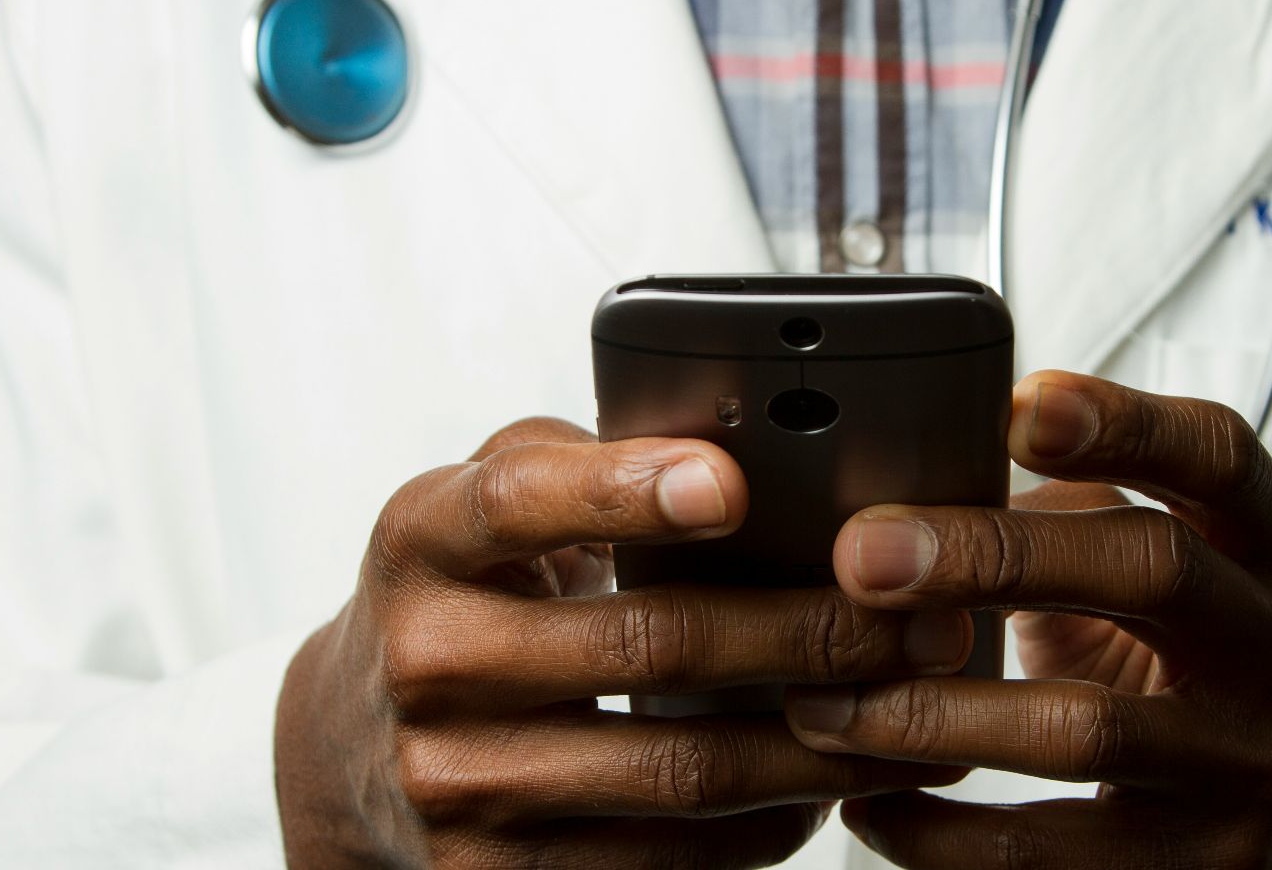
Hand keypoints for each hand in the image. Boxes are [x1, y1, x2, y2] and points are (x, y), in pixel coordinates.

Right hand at [275, 418, 968, 868]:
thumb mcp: (481, 504)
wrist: (349, 749)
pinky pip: (664, 858)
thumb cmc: (463, 595)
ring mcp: (457, 783)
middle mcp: (428, 662)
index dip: (626, 490)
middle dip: (809, 630)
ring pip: (680, 769)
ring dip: (821, 742)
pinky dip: (766, 823)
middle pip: (648, 645)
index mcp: (424, 541)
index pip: (521, 503)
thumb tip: (735, 444)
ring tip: (917, 707)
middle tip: (921, 617)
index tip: (732, 484)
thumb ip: (580, 461)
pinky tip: (832, 785)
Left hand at [782, 372, 1271, 868]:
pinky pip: (1050, 854)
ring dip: (932, 711)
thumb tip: (903, 474)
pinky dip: (940, 832)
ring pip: (1085, 728)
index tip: (1013, 407)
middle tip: (862, 555)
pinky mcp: (1204, 868)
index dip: (1122, 423)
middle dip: (994, 553)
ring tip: (825, 701)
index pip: (1217, 455)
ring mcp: (1252, 764)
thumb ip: (1071, 504)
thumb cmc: (1179, 645)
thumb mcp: (1163, 553)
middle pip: (1155, 568)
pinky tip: (868, 802)